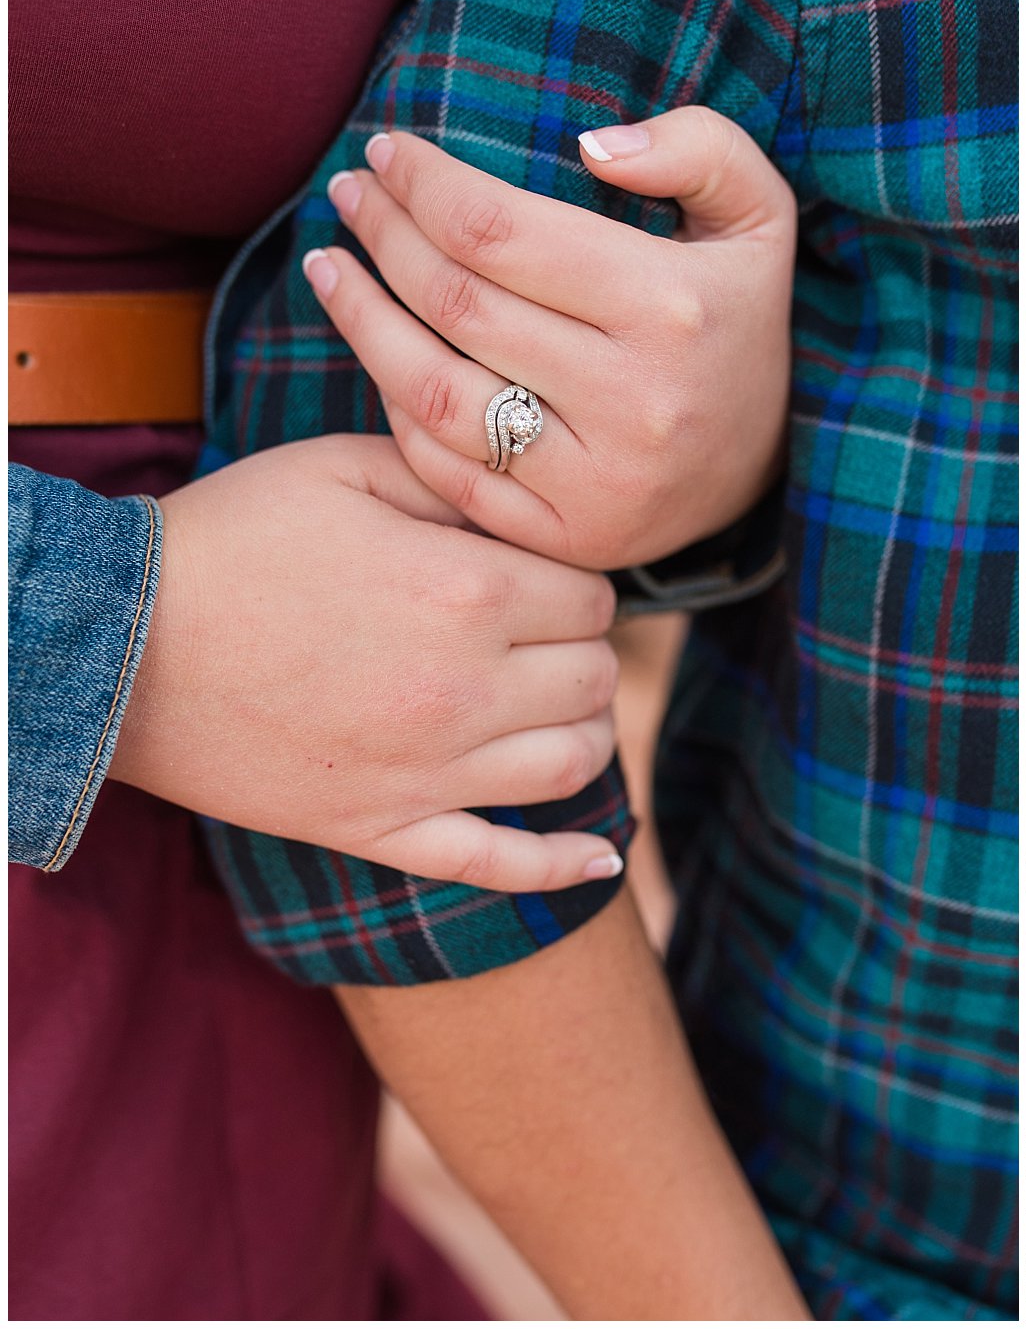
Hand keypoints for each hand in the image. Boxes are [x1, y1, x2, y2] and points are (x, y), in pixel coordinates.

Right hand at [107, 434, 624, 890]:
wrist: (113, 642)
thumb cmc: (230, 539)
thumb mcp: (346, 467)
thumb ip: (453, 482)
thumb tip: (528, 502)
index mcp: (469, 594)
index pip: (594, 598)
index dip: (575, 582)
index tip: (539, 577)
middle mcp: (466, 691)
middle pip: (595, 677)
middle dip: (582, 649)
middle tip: (544, 634)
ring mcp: (429, 772)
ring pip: (575, 764)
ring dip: (585, 730)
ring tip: (558, 706)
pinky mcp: (384, 829)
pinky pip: (500, 866)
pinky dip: (566, 866)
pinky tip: (605, 861)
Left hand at [305, 108, 796, 570]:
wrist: (776, 466)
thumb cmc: (739, 318)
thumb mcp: (758, 215)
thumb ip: (699, 148)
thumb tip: (591, 147)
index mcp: (670, 308)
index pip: (499, 230)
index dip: (424, 184)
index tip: (385, 151)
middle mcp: (634, 401)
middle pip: (456, 302)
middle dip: (383, 234)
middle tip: (351, 195)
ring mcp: (599, 481)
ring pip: (432, 390)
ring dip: (361, 319)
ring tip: (331, 265)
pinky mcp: (571, 538)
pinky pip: (447, 469)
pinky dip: (396, 409)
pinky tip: (380, 354)